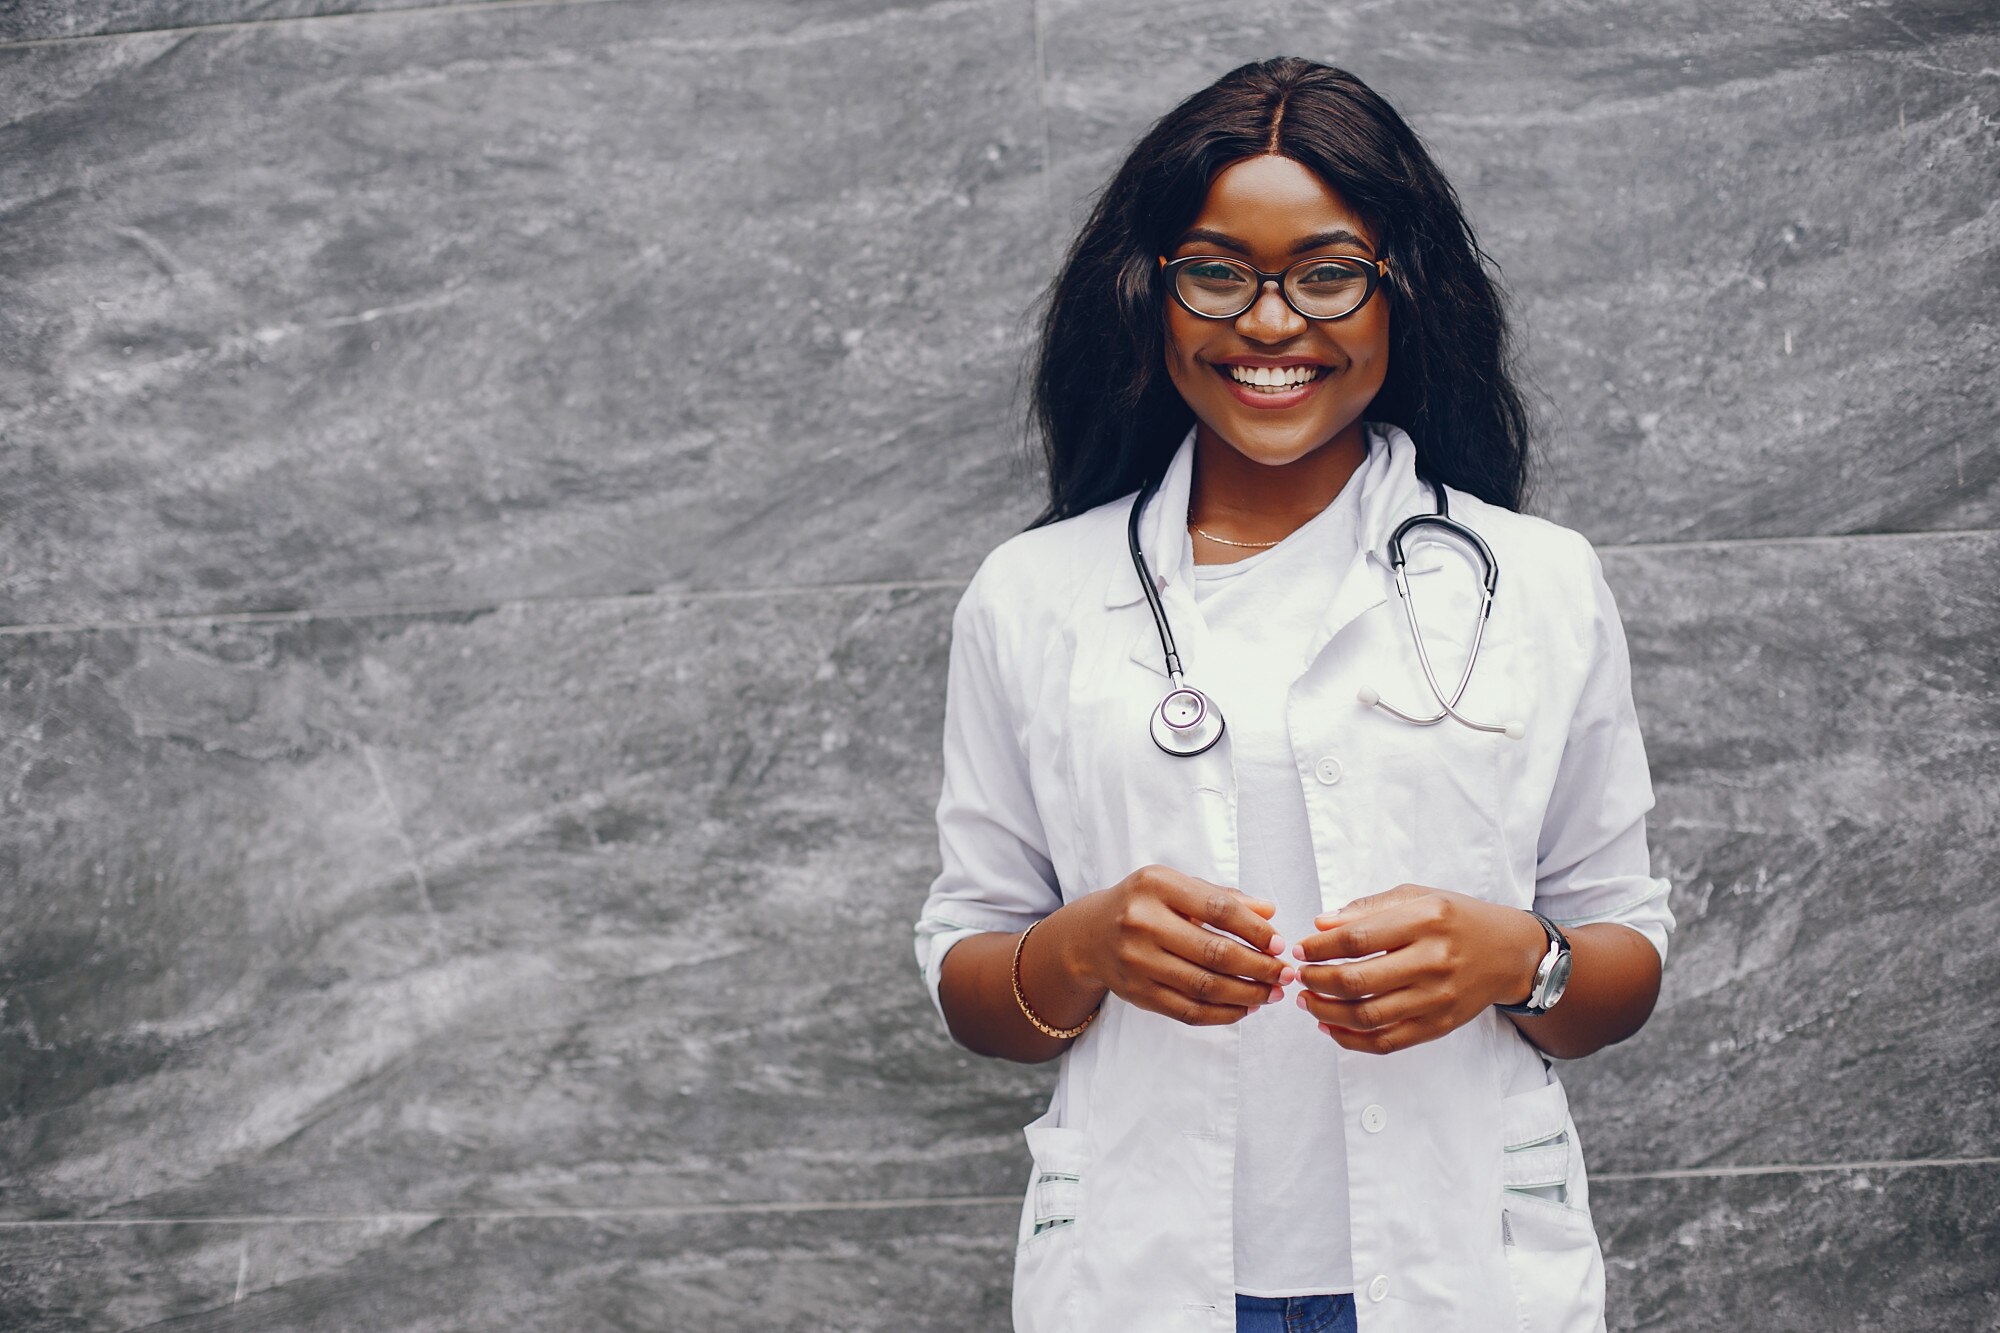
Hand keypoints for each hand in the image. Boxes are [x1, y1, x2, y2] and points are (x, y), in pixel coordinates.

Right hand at [1060, 864, 1296, 1027]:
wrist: (1090, 935)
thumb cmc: (1145, 905)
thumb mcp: (1177, 886)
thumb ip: (1223, 896)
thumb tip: (1270, 912)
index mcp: (1157, 886)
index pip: (1219, 909)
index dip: (1255, 930)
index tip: (1280, 945)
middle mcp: (1142, 922)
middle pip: (1215, 953)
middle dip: (1259, 968)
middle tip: (1286, 975)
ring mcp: (1138, 961)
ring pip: (1205, 987)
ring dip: (1247, 994)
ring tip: (1272, 994)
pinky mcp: (1138, 993)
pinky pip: (1189, 1011)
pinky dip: (1223, 1014)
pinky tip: (1246, 1008)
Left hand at [1290, 884, 1543, 1054]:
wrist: (1509, 953)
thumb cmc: (1456, 919)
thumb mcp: (1417, 896)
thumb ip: (1368, 908)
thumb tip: (1321, 925)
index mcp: (1425, 921)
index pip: (1357, 938)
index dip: (1320, 946)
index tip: (1301, 948)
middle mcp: (1433, 961)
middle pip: (1358, 981)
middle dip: (1317, 980)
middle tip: (1300, 976)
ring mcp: (1436, 998)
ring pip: (1369, 1016)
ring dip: (1327, 1012)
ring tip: (1308, 1001)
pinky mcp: (1438, 1026)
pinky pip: (1387, 1042)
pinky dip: (1352, 1040)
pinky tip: (1331, 1027)